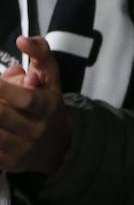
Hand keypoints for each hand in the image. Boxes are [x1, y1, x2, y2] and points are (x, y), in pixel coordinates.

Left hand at [0, 36, 71, 173]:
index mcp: (48, 106)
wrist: (57, 148)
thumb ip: (41, 54)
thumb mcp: (52, 78)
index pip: (26, 98)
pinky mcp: (8, 163)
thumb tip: (23, 40)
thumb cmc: (49, 105)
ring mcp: (21, 149)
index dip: (4, 89)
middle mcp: (37, 129)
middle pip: (2, 115)